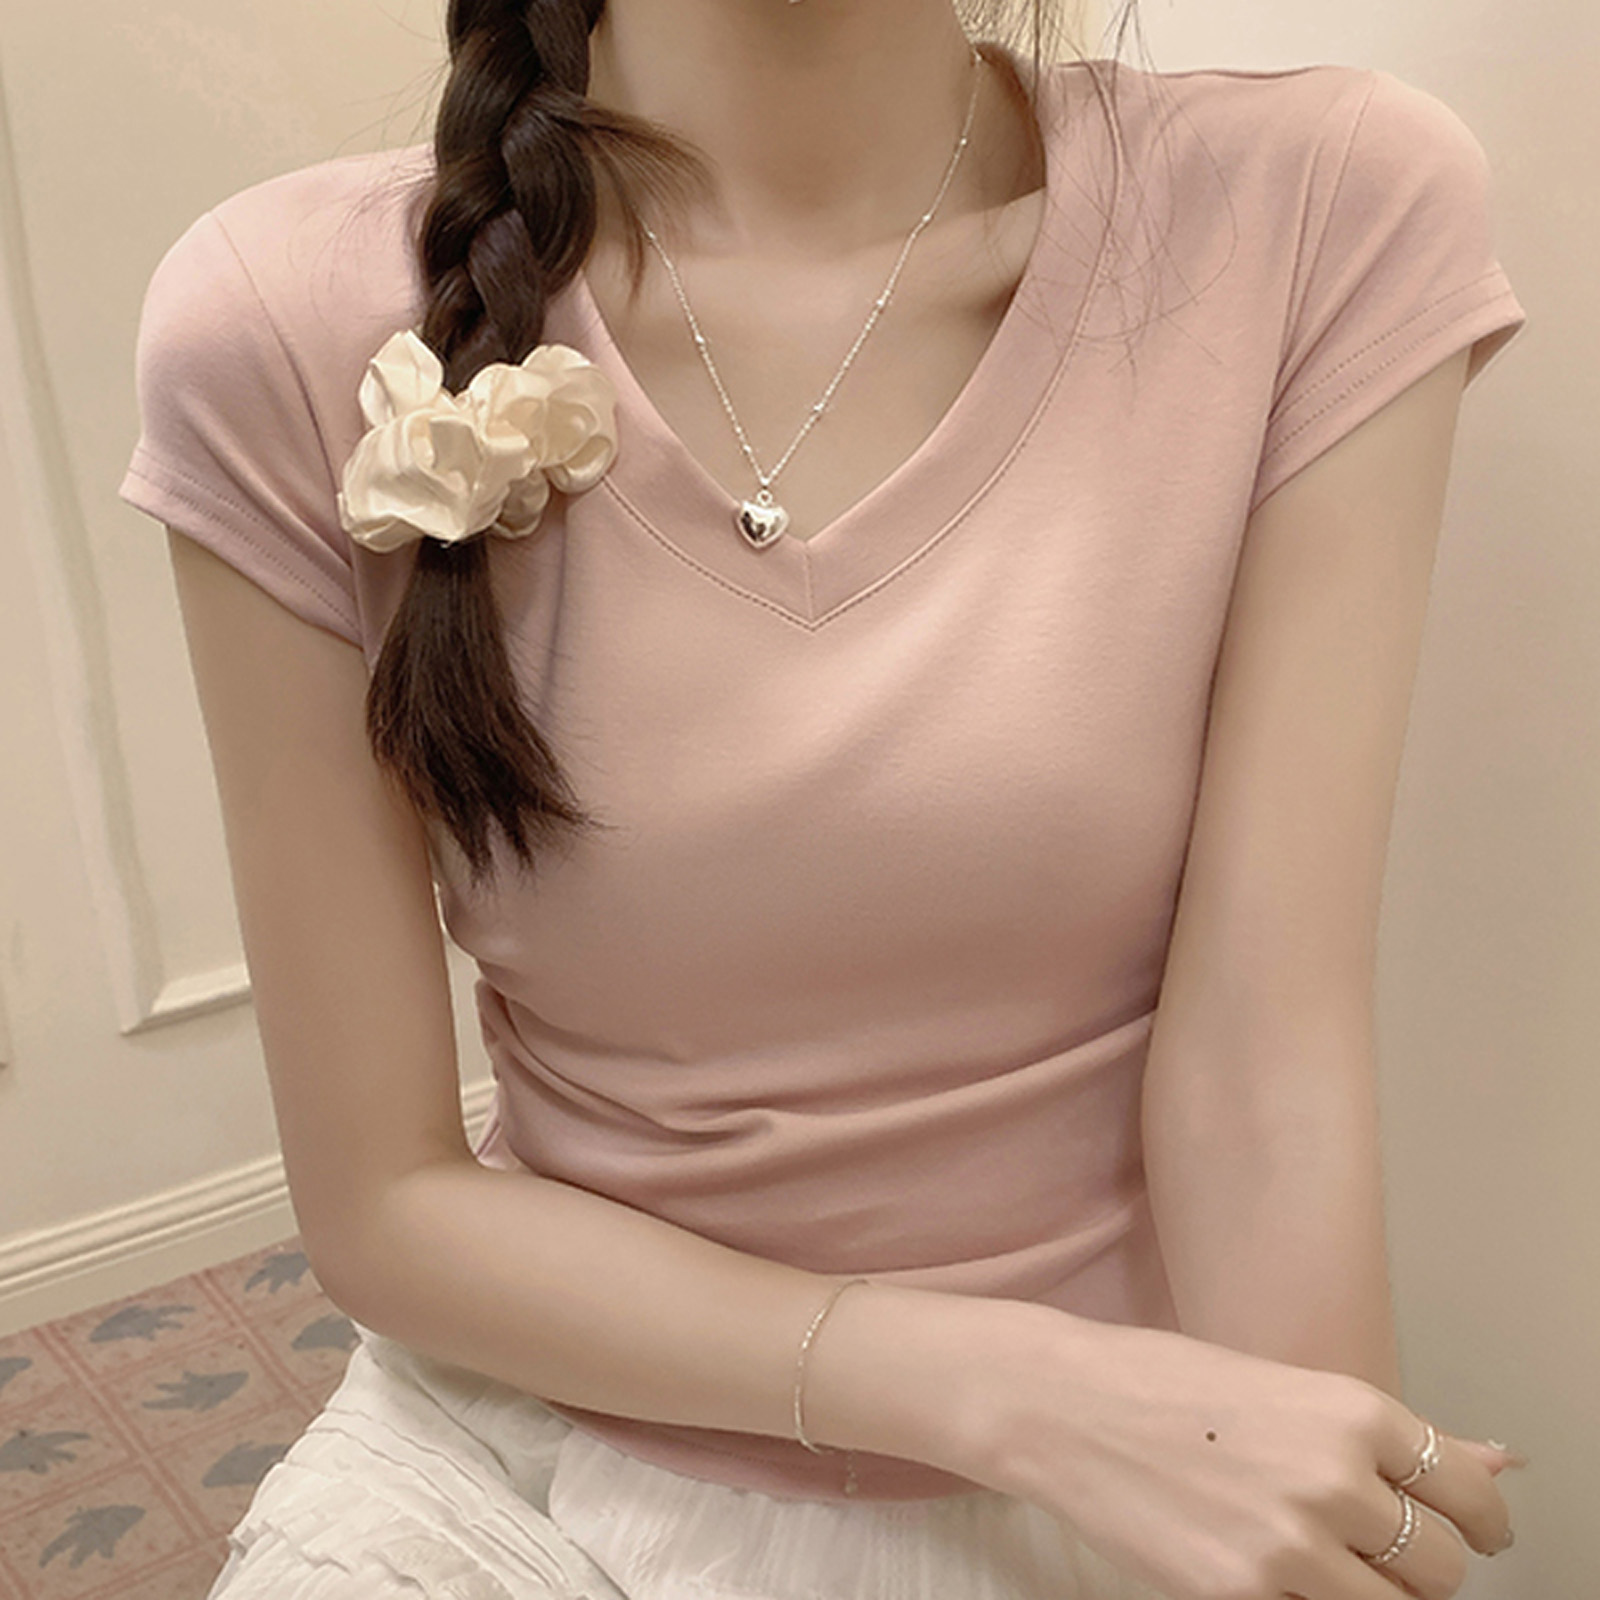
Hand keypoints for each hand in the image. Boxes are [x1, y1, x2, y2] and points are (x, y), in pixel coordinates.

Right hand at [965, 1309, 1517, 1599]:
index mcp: (1348, 1410)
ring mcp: (1289, 1547)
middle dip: (1424, 1565)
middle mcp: (1333, 1478)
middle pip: (1444, 1566)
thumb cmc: (1165, 1385)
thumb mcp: (1285, 1388)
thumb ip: (1389, 1436)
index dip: (1481, 1521)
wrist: (1062, 1406)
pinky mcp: (1241, 1598)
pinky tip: (1279, 1574)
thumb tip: (1498, 1463)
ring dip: (1376, 1594)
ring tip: (1330, 1564)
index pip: (1468, 1494)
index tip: (1476, 1530)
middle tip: (1382, 1548)